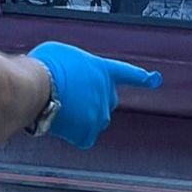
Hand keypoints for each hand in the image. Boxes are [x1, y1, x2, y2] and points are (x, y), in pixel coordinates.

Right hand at [28, 41, 161, 148]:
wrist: (36, 86)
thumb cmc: (44, 66)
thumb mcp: (61, 53)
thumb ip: (73, 66)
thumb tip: (65, 77)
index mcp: (103, 69)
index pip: (127, 73)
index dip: (142, 77)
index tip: (155, 79)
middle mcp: (107, 92)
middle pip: (107, 101)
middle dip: (93, 101)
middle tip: (69, 98)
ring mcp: (100, 114)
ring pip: (95, 121)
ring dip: (82, 119)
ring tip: (60, 110)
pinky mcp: (88, 132)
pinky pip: (84, 138)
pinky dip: (73, 135)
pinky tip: (60, 126)